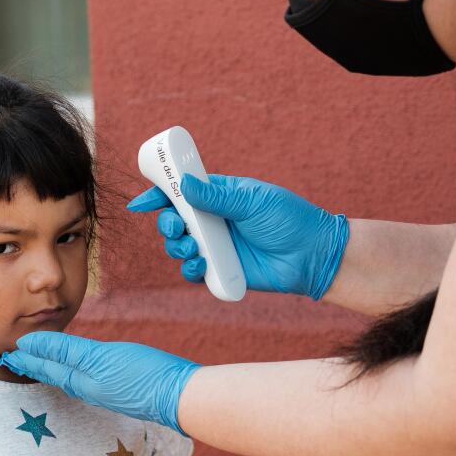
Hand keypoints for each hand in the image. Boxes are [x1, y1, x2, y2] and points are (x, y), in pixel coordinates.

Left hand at [0, 332, 198, 432]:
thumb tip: (34, 344)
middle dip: (34, 364)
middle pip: (55, 373)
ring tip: (39, 362)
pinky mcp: (122, 389)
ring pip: (70, 377)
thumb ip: (68, 351)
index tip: (9, 350)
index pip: (47, 366)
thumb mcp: (102, 357)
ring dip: (52, 367)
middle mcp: (90, 389)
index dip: (28, 356)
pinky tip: (79, 370)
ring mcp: (106, 391)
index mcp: (81, 381)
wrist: (182, 398)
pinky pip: (88, 379)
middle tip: (14, 358)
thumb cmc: (144, 374)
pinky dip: (74, 371)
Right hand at [128, 174, 347, 300]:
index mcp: (220, 196)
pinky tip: (200, 266)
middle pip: (175, 221)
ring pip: (179, 247)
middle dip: (168, 225)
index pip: (182, 192)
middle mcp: (214, 220)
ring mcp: (216, 246)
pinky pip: (193, 271)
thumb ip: (217, 196)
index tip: (142, 202)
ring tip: (194, 249)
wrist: (313, 255)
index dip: (160, 194)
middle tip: (178, 228)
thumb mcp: (253, 201)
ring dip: (177, 248)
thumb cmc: (290, 220)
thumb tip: (184, 184)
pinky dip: (190, 269)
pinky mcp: (221, 270)